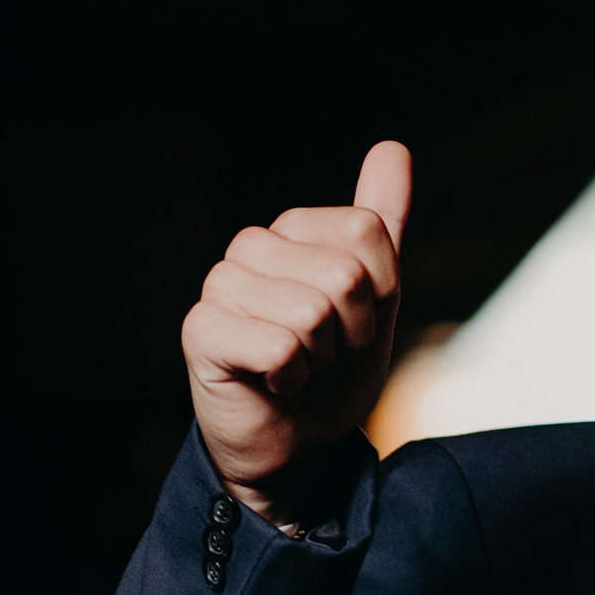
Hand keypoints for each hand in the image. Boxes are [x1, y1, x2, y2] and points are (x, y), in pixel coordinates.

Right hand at [181, 140, 411, 516]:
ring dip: (322, 358)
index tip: (354, 324)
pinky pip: (281, 346)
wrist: (298, 446)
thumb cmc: (333, 373)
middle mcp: (249, 247)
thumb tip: (392, 148)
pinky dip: (293, 379)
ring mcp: (220, 286)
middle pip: (346, 273)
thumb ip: (382, 225)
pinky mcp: (202, 332)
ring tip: (300, 368)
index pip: (369, 232)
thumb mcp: (376, 298)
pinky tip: (274, 384)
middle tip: (326, 354)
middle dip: (354, 330)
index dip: (381, 294)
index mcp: (290, 230)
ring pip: (314, 311)